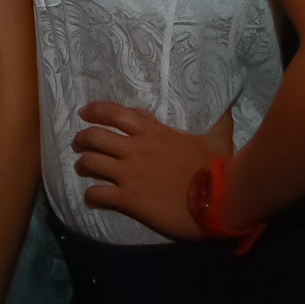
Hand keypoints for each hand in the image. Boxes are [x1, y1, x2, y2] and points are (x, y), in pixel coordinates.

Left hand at [71, 101, 233, 240]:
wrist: (220, 200)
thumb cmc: (219, 167)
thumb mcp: (218, 137)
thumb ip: (217, 120)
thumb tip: (226, 103)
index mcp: (153, 132)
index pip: (115, 113)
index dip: (95, 110)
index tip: (84, 112)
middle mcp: (135, 150)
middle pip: (94, 137)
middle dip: (81, 139)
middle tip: (78, 144)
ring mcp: (129, 175)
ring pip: (91, 163)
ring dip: (82, 165)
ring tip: (81, 169)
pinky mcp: (129, 200)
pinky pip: (98, 195)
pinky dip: (91, 196)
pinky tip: (92, 198)